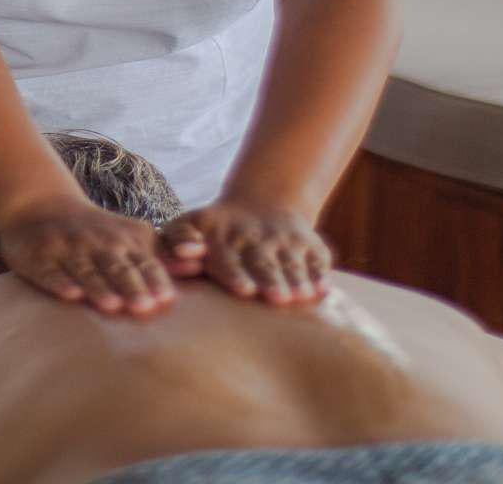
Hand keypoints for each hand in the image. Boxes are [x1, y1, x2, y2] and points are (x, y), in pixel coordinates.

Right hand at [0, 193, 200, 317]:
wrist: (41, 208)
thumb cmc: (96, 233)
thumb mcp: (131, 236)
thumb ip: (164, 253)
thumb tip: (200, 264)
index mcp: (124, 240)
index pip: (143, 262)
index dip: (154, 279)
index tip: (166, 299)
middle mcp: (97, 243)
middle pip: (116, 267)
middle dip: (131, 286)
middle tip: (144, 307)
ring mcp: (67, 249)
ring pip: (86, 271)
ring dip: (99, 288)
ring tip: (112, 306)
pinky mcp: (39, 257)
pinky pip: (50, 272)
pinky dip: (60, 282)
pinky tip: (69, 295)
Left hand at [160, 199, 330, 306]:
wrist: (261, 204)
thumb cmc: (213, 230)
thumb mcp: (188, 224)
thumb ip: (177, 238)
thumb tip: (182, 252)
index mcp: (222, 238)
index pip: (228, 259)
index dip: (236, 273)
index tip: (243, 289)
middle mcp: (256, 240)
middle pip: (263, 264)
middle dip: (270, 280)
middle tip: (276, 298)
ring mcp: (285, 242)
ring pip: (291, 264)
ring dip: (297, 280)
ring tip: (302, 296)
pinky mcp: (310, 245)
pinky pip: (318, 259)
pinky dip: (321, 273)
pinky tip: (324, 289)